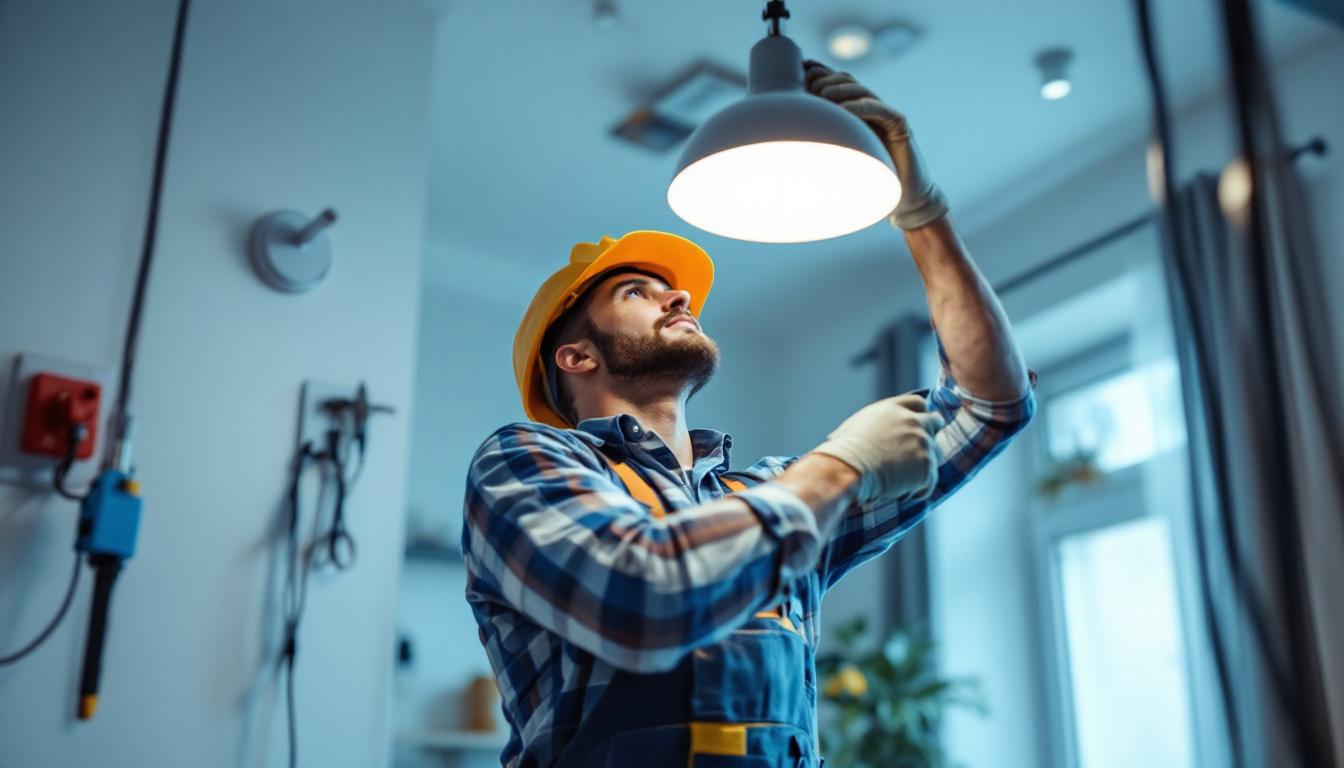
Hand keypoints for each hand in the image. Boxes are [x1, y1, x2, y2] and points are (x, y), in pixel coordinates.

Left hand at [802, 60, 949, 229]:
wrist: (904, 201)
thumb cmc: (867, 186)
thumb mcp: (835, 163)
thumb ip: (818, 150)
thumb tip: (782, 152)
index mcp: (854, 113)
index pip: (835, 83)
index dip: (818, 73)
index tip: (798, 71)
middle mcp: (870, 110)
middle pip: (847, 82)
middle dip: (826, 78)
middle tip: (808, 84)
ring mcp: (886, 116)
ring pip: (862, 91)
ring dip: (841, 89)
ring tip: (822, 94)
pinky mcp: (900, 127)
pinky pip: (882, 110)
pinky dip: (862, 107)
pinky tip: (844, 109)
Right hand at [812, 394, 943, 505]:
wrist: (849, 467)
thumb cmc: (844, 449)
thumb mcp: (855, 425)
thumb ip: (873, 424)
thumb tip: (870, 432)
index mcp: (893, 409)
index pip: (918, 404)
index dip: (920, 414)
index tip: (918, 423)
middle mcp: (913, 422)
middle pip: (935, 421)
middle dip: (931, 432)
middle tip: (921, 449)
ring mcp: (923, 444)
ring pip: (935, 454)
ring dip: (924, 465)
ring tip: (903, 479)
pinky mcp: (927, 467)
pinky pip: (930, 480)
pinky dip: (919, 488)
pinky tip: (903, 492)